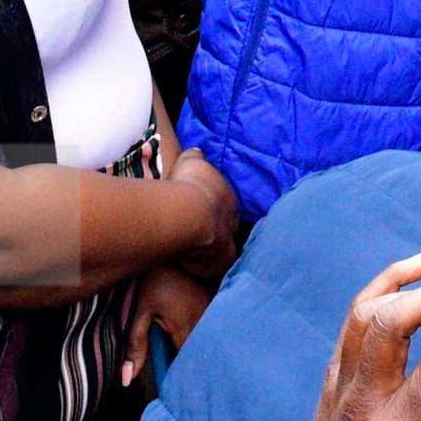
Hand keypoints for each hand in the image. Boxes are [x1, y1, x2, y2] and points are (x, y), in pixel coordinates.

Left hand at [124, 263, 214, 386]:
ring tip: (197, 346)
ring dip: (206, 342)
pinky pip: (218, 321)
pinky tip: (205, 325)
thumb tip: (127, 381)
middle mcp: (207, 319)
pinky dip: (211, 327)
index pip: (189, 363)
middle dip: (196, 360)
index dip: (183, 374)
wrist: (176, 240)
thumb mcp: (141, 312)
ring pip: (213, 335)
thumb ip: (134, 346)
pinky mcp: (221, 296)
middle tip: (187, 366)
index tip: (177, 382)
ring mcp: (217, 306)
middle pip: (204, 351)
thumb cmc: (155, 279)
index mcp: (187, 328)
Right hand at [169, 150, 240, 278]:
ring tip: (195, 255)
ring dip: (212, 253)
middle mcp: (233, 222)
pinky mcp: (219, 265)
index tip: (203, 214)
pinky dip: (203, 268)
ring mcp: (228, 244)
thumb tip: (197, 151)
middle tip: (199, 236)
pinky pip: (212, 269)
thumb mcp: (191, 162)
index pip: (226, 207)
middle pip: (227, 229)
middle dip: (216, 232)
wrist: (187, 214)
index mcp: (228, 199)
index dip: (215, 210)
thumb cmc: (189, 185)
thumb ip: (195, 158)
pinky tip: (191, 268)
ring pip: (223, 250)